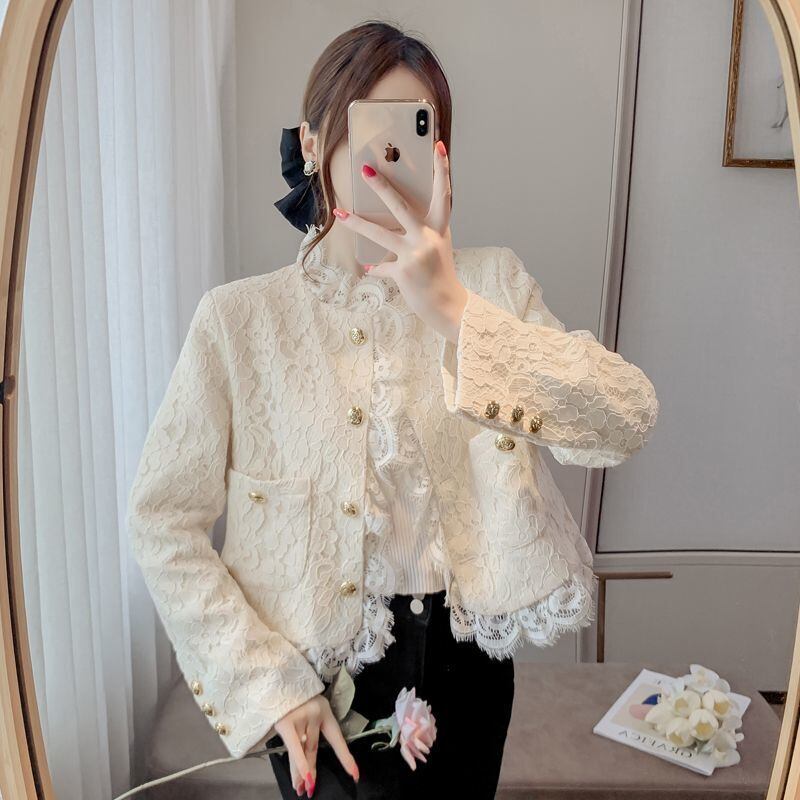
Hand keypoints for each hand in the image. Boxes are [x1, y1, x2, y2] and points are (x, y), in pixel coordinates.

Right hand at [273, 693, 359, 796]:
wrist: (276, 674)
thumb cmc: (291, 693)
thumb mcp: (308, 706)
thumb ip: (308, 728)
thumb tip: (305, 757)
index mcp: (324, 710)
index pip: (337, 738)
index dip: (345, 758)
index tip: (355, 775)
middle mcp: (315, 714)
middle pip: (313, 748)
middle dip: (312, 770)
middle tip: (311, 789)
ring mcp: (301, 718)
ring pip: (302, 751)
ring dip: (301, 773)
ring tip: (302, 789)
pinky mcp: (286, 722)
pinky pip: (294, 747)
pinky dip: (299, 763)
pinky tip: (302, 777)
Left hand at [332, 139, 467, 343]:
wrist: (447, 305)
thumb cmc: (440, 274)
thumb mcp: (437, 246)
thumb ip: (422, 230)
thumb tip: (394, 218)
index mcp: (439, 228)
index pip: (443, 194)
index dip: (442, 170)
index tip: (438, 146)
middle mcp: (428, 237)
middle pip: (401, 207)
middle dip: (382, 187)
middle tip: (366, 169)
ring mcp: (415, 254)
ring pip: (380, 234)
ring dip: (357, 222)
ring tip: (340, 213)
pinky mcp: (403, 271)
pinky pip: (380, 266)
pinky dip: (375, 268)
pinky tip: (368, 268)